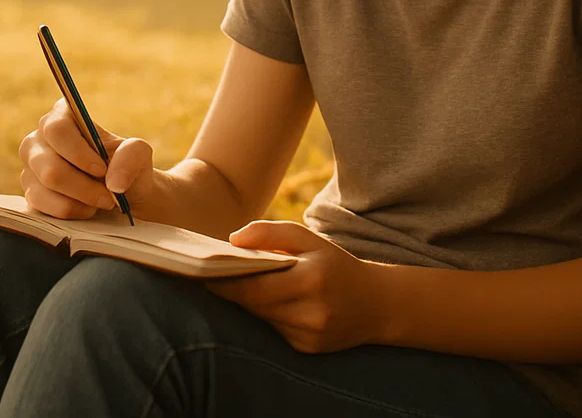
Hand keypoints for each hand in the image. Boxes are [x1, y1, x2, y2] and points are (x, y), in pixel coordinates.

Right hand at [18, 97, 155, 219]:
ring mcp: (30, 168)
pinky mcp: (29, 194)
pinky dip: (70, 212)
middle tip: (107, 196)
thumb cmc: (124, 165)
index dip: (78, 153)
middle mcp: (38, 138)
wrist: (119, 194)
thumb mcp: (138, 152)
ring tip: (100, 201)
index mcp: (61, 115)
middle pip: (49, 166)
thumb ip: (131, 156)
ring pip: (45, 189)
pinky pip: (42, 208)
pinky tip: (87, 209)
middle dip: (82, 186)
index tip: (101, 170)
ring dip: (79, 201)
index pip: (57, 129)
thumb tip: (114, 183)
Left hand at [202, 221, 385, 353]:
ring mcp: (309, 334)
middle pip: (255, 305)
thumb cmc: (335, 264)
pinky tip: (267, 303)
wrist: (376, 304)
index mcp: (311, 278)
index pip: (256, 285)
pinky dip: (268, 316)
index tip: (205, 272)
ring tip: (232, 286)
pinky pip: (275, 330)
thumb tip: (232, 239)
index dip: (227, 282)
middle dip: (232, 292)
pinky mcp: (307, 349)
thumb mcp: (309, 239)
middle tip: (208, 278)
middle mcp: (311, 311)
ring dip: (248, 304)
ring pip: (263, 319)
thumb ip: (271, 232)